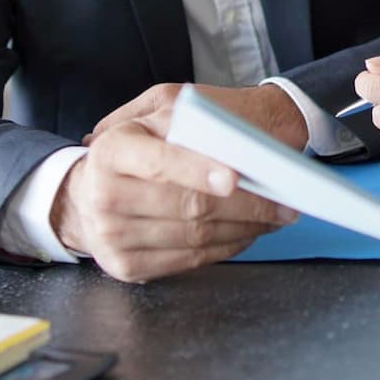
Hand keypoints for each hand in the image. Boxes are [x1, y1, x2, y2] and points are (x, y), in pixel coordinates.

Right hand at [55, 83, 306, 281]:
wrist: (93, 187)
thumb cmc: (139, 144)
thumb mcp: (157, 113)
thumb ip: (186, 121)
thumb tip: (231, 144)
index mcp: (111, 150)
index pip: (160, 162)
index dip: (198, 170)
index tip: (235, 177)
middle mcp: (104, 195)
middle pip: (188, 206)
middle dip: (246, 206)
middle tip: (286, 202)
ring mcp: (111, 236)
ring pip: (196, 237)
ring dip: (246, 229)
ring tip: (277, 216)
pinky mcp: (125, 265)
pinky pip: (190, 260)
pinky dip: (228, 246)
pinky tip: (250, 232)